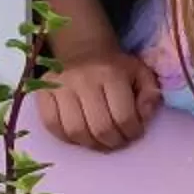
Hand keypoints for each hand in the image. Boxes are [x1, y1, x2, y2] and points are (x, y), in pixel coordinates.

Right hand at [37, 48, 160, 152]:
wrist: (84, 50)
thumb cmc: (116, 67)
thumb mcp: (141, 74)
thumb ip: (150, 95)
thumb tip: (143, 117)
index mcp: (111, 73)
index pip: (123, 117)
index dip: (132, 133)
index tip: (134, 132)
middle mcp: (83, 79)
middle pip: (99, 129)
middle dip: (113, 142)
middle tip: (118, 141)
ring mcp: (60, 86)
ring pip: (75, 131)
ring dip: (91, 144)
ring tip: (100, 141)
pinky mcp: (43, 92)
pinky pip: (51, 125)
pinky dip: (67, 137)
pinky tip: (80, 134)